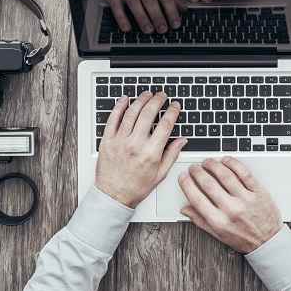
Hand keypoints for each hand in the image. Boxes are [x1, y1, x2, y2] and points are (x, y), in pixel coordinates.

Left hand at [95, 92, 186, 207]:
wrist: (113, 196)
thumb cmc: (135, 187)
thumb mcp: (160, 174)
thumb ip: (172, 154)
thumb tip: (182, 141)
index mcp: (151, 152)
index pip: (165, 124)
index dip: (172, 112)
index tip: (174, 106)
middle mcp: (136, 144)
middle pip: (148, 114)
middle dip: (157, 101)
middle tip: (162, 95)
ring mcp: (120, 141)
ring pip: (132, 113)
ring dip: (141, 100)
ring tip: (147, 94)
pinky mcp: (108, 141)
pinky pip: (113, 119)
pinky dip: (119, 107)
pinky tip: (124, 100)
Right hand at [103, 0, 187, 33]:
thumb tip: (183, 9)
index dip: (171, 11)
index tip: (176, 24)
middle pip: (151, 2)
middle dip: (158, 17)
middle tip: (163, 30)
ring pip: (135, 5)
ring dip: (142, 19)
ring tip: (149, 30)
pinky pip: (117, 7)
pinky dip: (122, 18)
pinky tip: (127, 28)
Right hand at [178, 157, 282, 253]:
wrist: (267, 241)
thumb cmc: (243, 238)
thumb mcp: (218, 234)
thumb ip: (200, 220)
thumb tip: (185, 209)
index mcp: (219, 221)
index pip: (197, 199)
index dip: (187, 185)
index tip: (183, 177)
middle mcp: (232, 210)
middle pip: (209, 185)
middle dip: (198, 172)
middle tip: (194, 167)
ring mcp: (246, 200)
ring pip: (226, 176)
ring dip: (214, 165)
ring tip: (208, 162)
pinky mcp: (259, 192)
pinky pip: (245, 174)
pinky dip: (234, 164)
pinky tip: (227, 160)